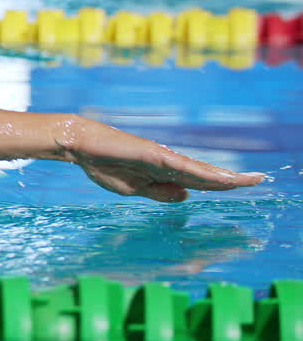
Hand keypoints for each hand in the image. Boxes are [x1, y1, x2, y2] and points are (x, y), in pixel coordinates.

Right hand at [61, 118, 263, 201]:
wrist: (82, 145)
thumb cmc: (103, 164)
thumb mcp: (133, 189)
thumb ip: (159, 192)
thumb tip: (187, 195)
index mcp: (162, 173)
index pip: (197, 181)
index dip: (220, 184)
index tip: (241, 186)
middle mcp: (167, 163)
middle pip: (205, 174)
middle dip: (232, 179)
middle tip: (259, 180)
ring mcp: (162, 157)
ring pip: (199, 170)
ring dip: (224, 177)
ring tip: (248, 180)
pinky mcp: (154, 154)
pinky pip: (183, 166)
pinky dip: (202, 173)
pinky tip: (218, 178)